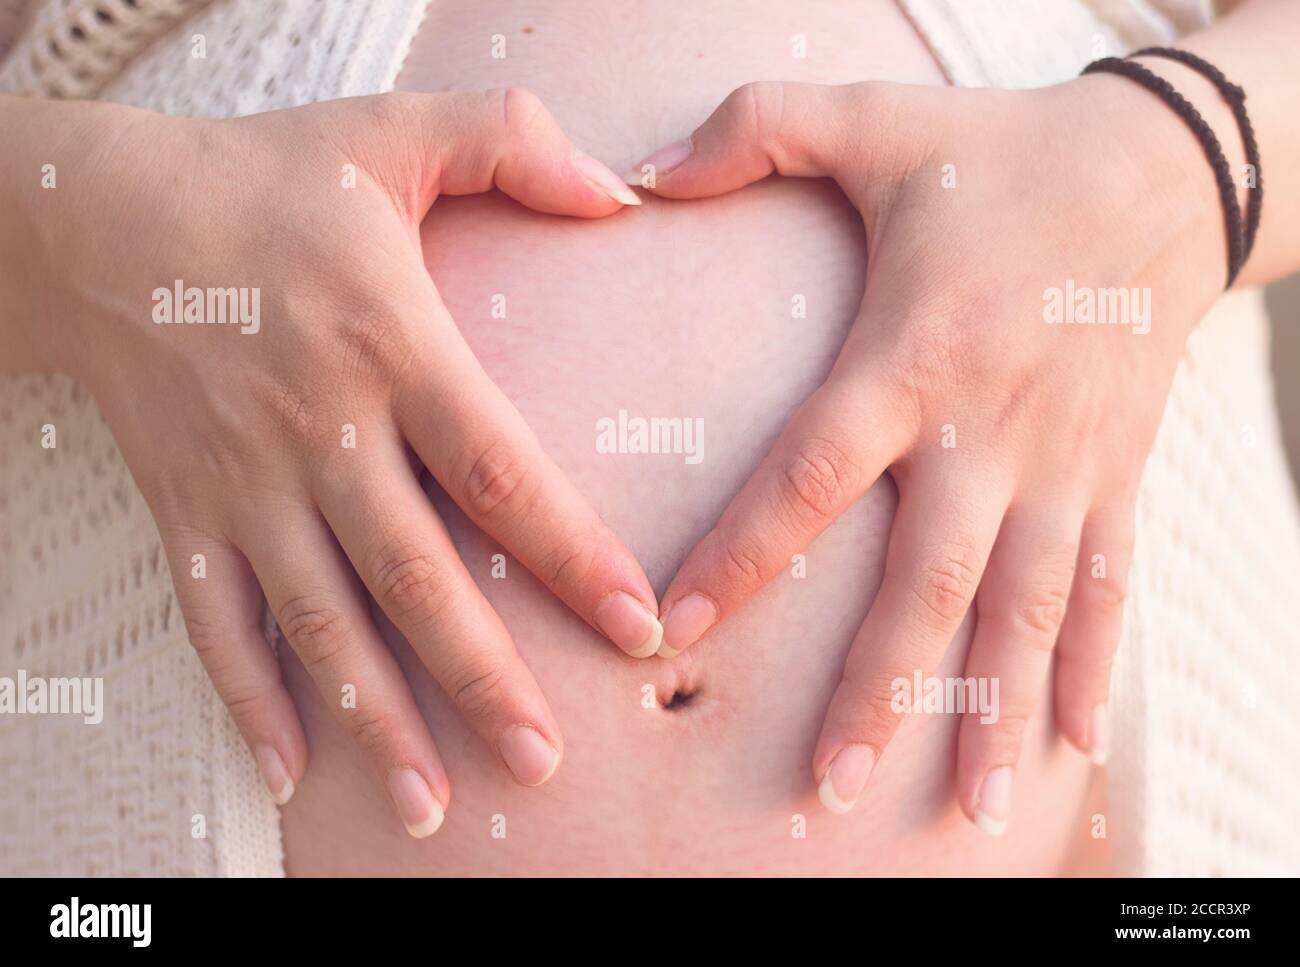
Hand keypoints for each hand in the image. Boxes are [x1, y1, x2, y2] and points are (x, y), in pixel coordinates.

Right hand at [28, 89, 658, 836]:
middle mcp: (320, 429)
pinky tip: (289, 772)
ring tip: (430, 805)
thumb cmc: (262, 178)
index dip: (571, 554)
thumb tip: (627, 192)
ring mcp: (245, 481)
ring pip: (318, 620)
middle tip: (545, 761)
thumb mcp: (392, 134)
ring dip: (376, 717)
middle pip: (415, 574)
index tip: (637, 629)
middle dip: (483, 676)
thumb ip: (515, 139)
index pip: (499, 469)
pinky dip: (250, 698)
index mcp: (389, 344)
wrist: (96, 217)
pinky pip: (214, 619)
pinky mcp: (186, 509)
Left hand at [633, 78, 1226, 830]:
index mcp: (910, 357)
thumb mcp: (875, 120)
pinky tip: (1070, 743)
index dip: (743, 557)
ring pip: (1025, 611)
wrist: (1163, 169)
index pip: (809, 477)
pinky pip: (1107, 586)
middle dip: (877, 690)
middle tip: (827, 785)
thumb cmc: (1001, 153)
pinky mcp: (1116, 474)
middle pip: (925, 582)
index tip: (679, 632)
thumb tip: (636, 168)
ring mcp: (1063, 463)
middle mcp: (989, 429)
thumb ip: (753, 131)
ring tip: (966, 812)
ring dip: (992, 714)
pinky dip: (1091, 667)